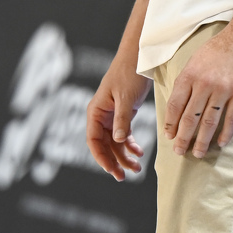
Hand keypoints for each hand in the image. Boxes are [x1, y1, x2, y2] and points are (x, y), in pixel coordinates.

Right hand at [87, 54, 151, 180]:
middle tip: (124, 176)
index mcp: (95, 111)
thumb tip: (118, 141)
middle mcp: (101, 116)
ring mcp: (112, 116)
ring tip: (136, 169)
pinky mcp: (123, 114)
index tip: (111, 170)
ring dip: (124, 156)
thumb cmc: (128, 73)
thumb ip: (121, 119)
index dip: (101, 157)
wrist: (139, 56)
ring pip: (115, 142)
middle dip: (113, 161)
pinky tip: (139, 152)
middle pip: (104, 145)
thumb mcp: (125, 96)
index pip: (93, 140)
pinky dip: (130, 144)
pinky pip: (124, 135)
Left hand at [164, 26, 232, 158]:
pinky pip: (232, 118)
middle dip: (183, 138)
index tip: (169, 136)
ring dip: (202, 141)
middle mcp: (205, 83)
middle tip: (179, 152)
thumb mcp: (196, 60)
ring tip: (198, 153)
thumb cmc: (219, 49)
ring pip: (209, 122)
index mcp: (190, 74)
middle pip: (190, 117)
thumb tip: (177, 106)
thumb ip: (187, 81)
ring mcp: (224, 88)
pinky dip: (226, 133)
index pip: (175, 104)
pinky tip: (221, 143)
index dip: (170, 123)